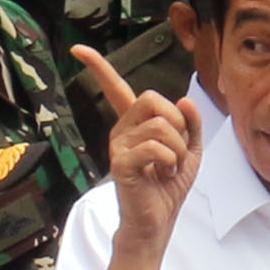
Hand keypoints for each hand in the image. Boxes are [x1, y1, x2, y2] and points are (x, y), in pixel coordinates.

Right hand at [71, 42, 196, 244]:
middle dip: (177, 122)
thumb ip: (191, 125)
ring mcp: (117, 145)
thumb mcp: (190, 152)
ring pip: (161, 125)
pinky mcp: (120, 162)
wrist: (158, 220)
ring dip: (178, 149)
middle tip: (176, 149)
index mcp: (135, 124)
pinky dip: (170, 160)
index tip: (78, 49)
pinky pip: (155, 146)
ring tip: (169, 168)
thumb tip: (185, 100)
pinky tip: (162, 174)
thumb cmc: (169, 186)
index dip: (98, 67)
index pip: (115, 88)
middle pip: (152, 98)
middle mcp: (121, 129)